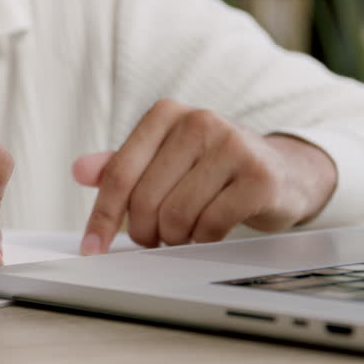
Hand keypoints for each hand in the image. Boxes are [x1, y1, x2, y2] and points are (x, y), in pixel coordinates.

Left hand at [73, 99, 337, 252]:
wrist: (284, 171)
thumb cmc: (212, 169)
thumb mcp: (163, 161)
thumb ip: (120, 166)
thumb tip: (79, 171)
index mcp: (166, 115)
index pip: (119, 173)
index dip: (102, 217)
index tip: (92, 248)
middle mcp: (199, 121)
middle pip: (145, 199)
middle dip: (144, 232)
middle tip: (154, 238)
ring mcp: (232, 145)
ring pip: (176, 215)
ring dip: (175, 237)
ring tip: (184, 231)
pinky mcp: (258, 177)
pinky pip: (210, 225)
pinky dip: (203, 239)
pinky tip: (210, 231)